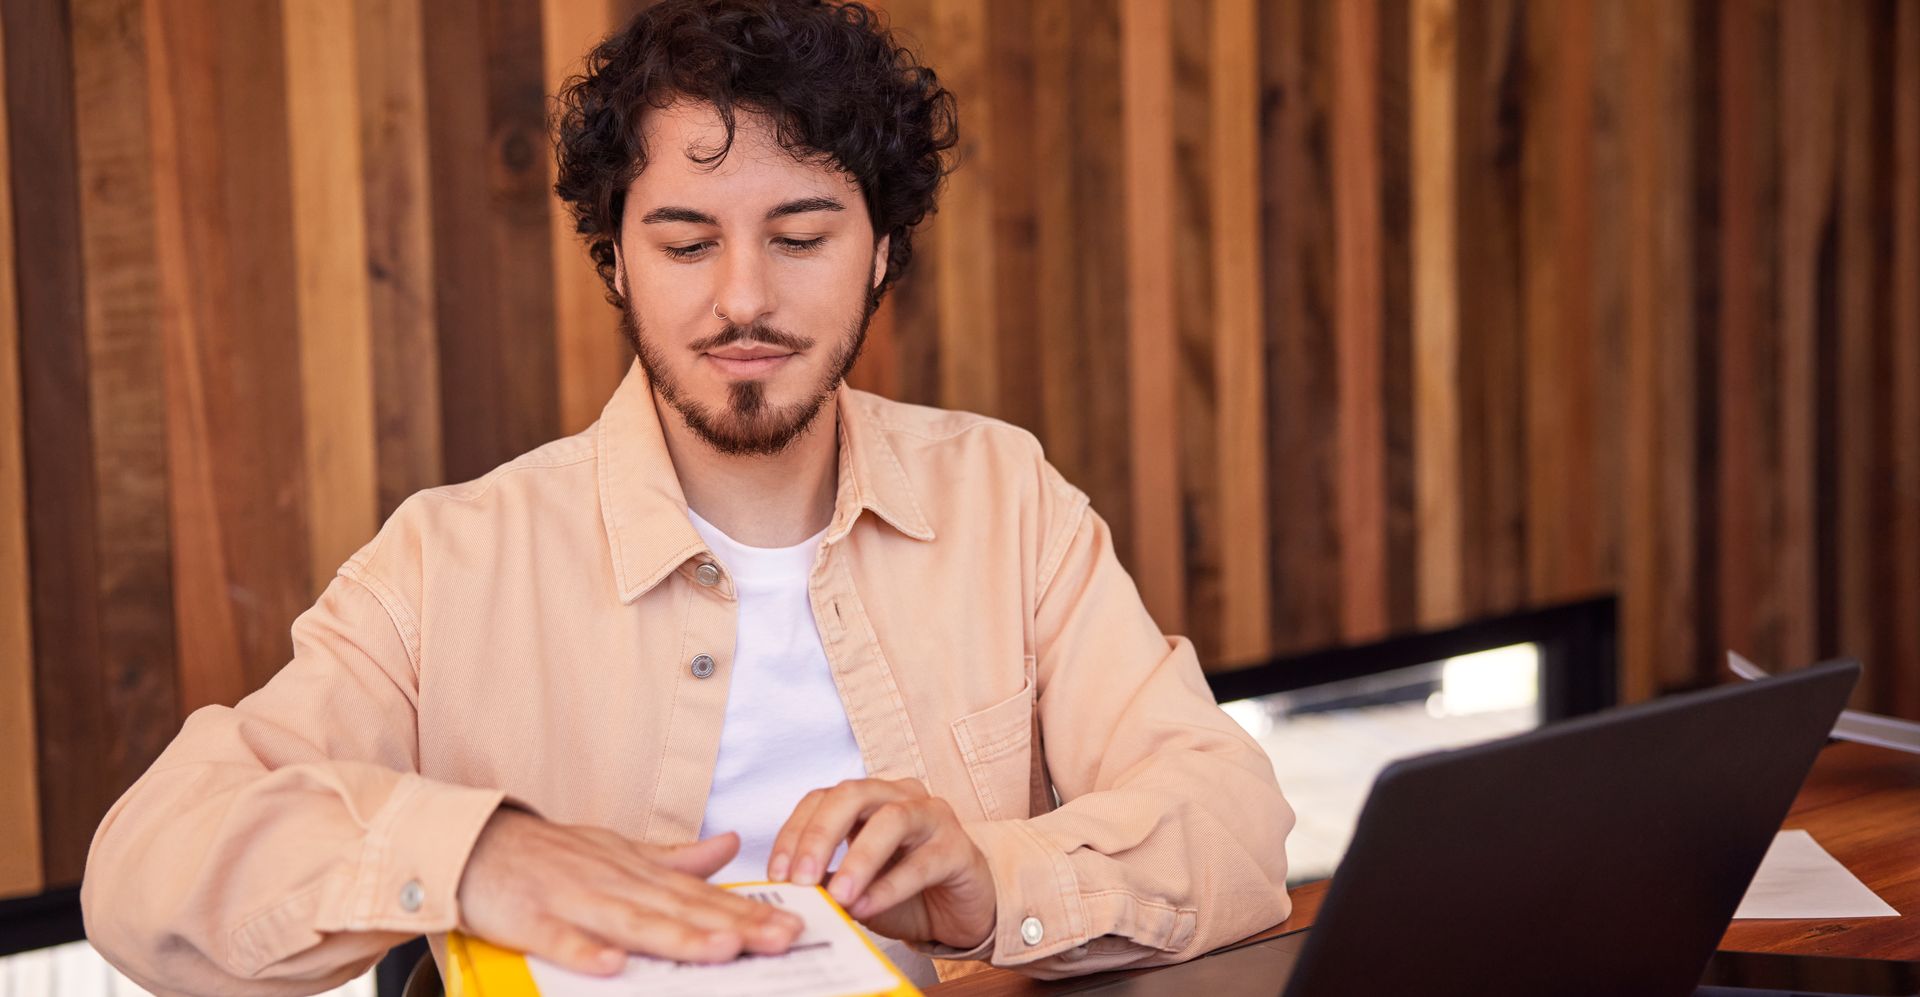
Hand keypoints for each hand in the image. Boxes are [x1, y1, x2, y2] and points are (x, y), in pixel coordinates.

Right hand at [456, 808, 802, 974]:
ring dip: (677, 937)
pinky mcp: (528, 919)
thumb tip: (730, 846)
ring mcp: (572, 899)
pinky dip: (583, 951)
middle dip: (733, 926)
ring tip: (722, 950)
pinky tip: (610, 967)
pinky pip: (558, 939)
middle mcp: (614, 882)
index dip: (747, 912)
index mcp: (637, 871)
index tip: (793, 926)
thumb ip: (674, 857)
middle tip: (781, 939)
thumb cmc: (552, 856)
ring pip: (631, 921)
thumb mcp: (618, 850)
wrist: (475, 843)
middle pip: (680, 909)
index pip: (701, 896)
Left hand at [767, 778, 995, 949]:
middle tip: (801, 878)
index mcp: (868, 800)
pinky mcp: (959, 848)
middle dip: (820, 835)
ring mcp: (933, 817)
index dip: (794, 832)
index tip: (777, 873)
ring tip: (839, 896)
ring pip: (891, 820)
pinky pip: (922, 862)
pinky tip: (867, 906)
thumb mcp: (855, 887)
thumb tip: (788, 888)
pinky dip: (890, 886)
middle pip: (853, 794)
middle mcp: (899, 797)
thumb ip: (827, 881)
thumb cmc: (905, 893)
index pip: (821, 799)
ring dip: (858, 859)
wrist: (960, 913)